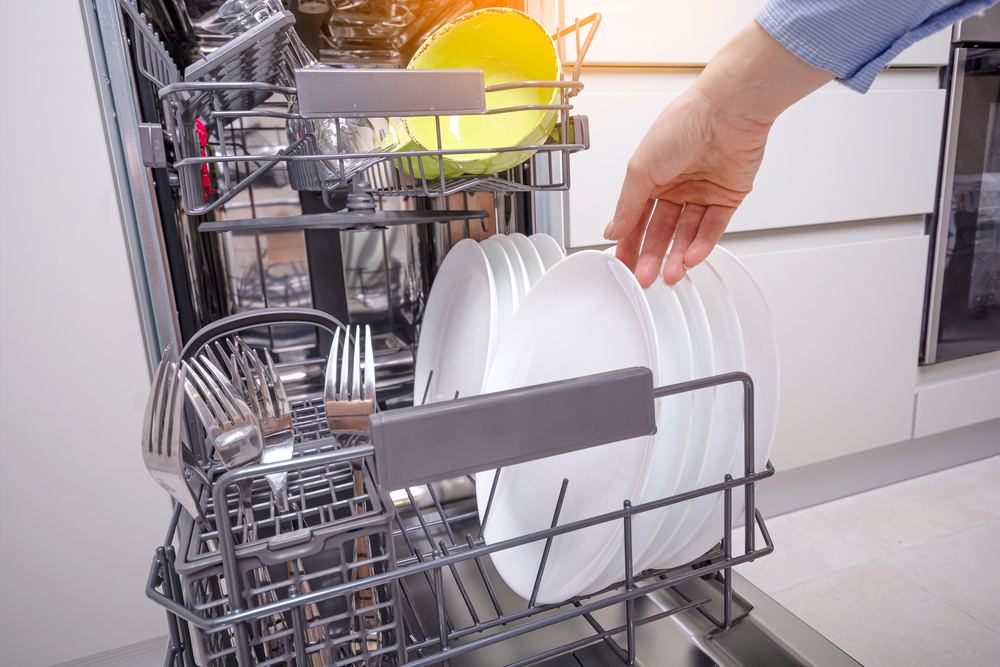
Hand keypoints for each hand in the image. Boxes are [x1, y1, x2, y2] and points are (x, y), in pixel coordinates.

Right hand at [607, 90, 769, 286]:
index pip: (637, 218)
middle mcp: (677, 186)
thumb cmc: (683, 124)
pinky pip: (713, 228)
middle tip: (645, 277)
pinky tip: (690, 258)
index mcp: (652, 176)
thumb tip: (613, 229)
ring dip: (677, 255)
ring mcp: (703, 193)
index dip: (629, 243)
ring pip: (687, 233)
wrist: (727, 111)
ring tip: (669, 274)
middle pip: (661, 231)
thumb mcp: (641, 167)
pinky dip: (701, 245)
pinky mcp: (728, 197)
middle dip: (652, 256)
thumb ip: (627, 204)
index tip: (623, 265)